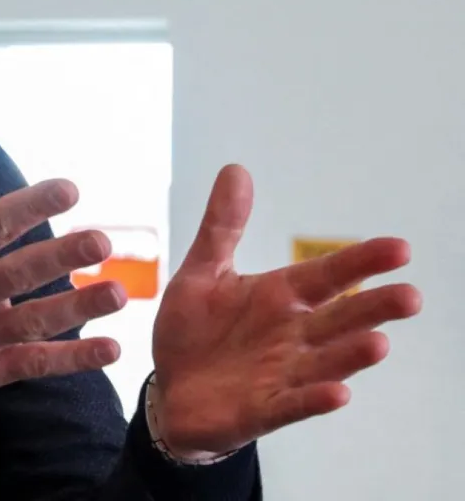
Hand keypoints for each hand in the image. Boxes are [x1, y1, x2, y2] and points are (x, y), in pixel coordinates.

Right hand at [0, 116, 127, 414]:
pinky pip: (31, 364)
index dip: (30, 207)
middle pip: (16, 274)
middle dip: (59, 257)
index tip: (69, 189)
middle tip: (102, 241)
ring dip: (76, 307)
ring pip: (31, 321)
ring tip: (118, 293)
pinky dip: (71, 359)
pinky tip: (108, 348)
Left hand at [151, 165, 421, 458]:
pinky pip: (292, 404)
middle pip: (339, 319)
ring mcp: (281, 374)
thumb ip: (223, 226)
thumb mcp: (202, 272)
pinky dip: (313, 399)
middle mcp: (291, 335)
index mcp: (280, 297)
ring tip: (379, 342)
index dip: (361, 262)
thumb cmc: (194, 332)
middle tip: (409, 295)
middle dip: (372, 308)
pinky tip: (337, 394)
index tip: (400, 248)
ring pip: (324, 362)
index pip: (327, 275)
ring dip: (350, 355)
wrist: (169, 391)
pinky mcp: (262, 409)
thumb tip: (236, 169)